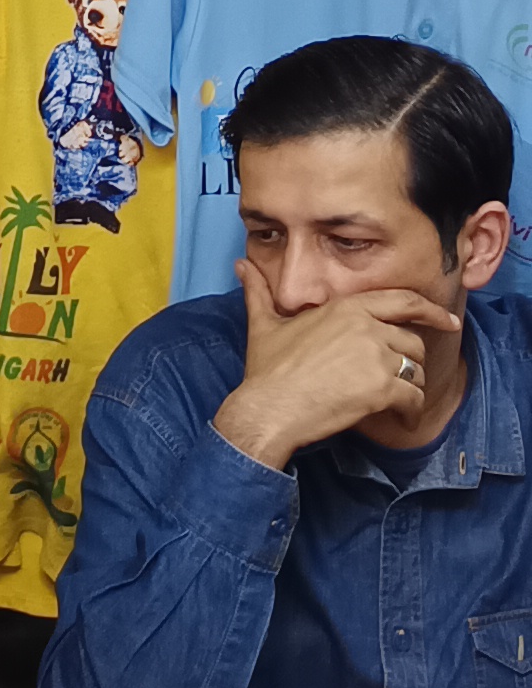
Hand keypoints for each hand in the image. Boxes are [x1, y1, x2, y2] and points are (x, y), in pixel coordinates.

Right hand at [212, 256, 457, 470]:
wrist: (268, 407)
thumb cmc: (266, 371)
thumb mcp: (263, 325)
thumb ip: (258, 292)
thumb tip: (240, 266)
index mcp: (345, 307)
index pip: (402, 300)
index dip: (430, 309)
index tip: (447, 319)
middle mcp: (366, 325)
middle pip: (412, 340)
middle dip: (410, 362)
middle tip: (403, 380)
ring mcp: (375, 355)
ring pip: (415, 369)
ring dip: (410, 388)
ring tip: (397, 404)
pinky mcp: (380, 387)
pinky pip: (413, 398)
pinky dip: (411, 412)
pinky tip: (401, 421)